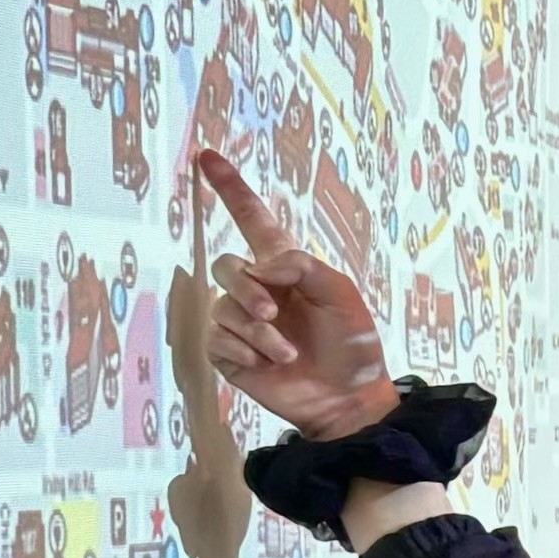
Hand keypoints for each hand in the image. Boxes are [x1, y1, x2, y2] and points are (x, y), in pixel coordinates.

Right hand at [196, 146, 395, 439]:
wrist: (348, 399)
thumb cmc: (351, 345)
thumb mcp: (340, 294)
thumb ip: (302, 266)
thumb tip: (261, 265)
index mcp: (285, 268)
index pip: (251, 220)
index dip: (230, 189)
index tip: (207, 157)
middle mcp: (258, 289)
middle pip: (227, 264)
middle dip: (247, 288)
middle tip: (273, 313)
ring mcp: (241, 322)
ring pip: (223, 307)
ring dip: (255, 331)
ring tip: (285, 352)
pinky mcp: (229, 354)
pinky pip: (216, 339)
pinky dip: (242, 350)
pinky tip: (265, 364)